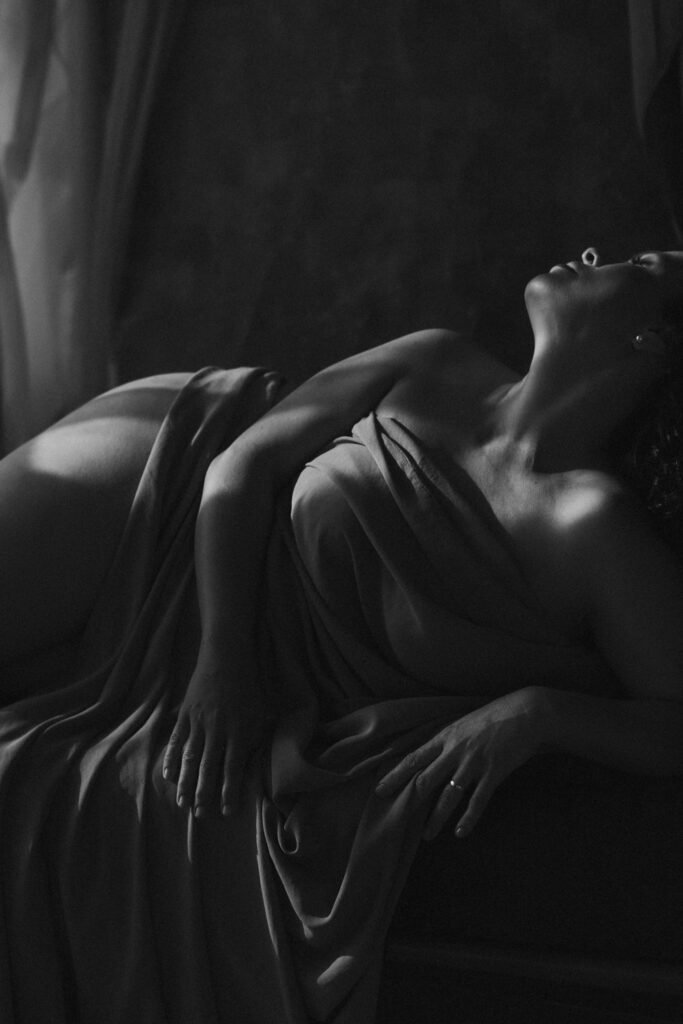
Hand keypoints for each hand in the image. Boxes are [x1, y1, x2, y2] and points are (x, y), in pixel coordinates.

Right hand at [162, 644, 264, 817]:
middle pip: (209, 768)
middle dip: (204, 794)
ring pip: (190, 759)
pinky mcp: (185, 715)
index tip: (227, 811)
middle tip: (201, 815)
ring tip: (182, 803)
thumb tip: (252, 764)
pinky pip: (176, 742)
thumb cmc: (249, 686)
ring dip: (186, 783)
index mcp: (239, 731)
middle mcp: (218, 730)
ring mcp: (198, 723)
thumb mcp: (261, 713)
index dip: (230, 791)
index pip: (234, 768)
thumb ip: (255, 739)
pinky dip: (171, 760)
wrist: (226, 657)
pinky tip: (169, 776)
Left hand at [375, 688, 543, 839]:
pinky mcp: (494, 771)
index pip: (414, 758)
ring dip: (437, 817)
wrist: (526, 712)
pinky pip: (478, 800)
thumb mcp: (465, 724)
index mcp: (446, 737)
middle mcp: (455, 750)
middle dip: (411, 801)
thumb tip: (434, 755)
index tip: (380, 789)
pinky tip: (461, 832)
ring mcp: (474, 762)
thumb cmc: (495, 716)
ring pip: (449, 794)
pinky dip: (469, 818)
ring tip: (427, 835)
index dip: (396, 775)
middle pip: (426, 779)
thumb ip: (449, 740)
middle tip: (397, 819)